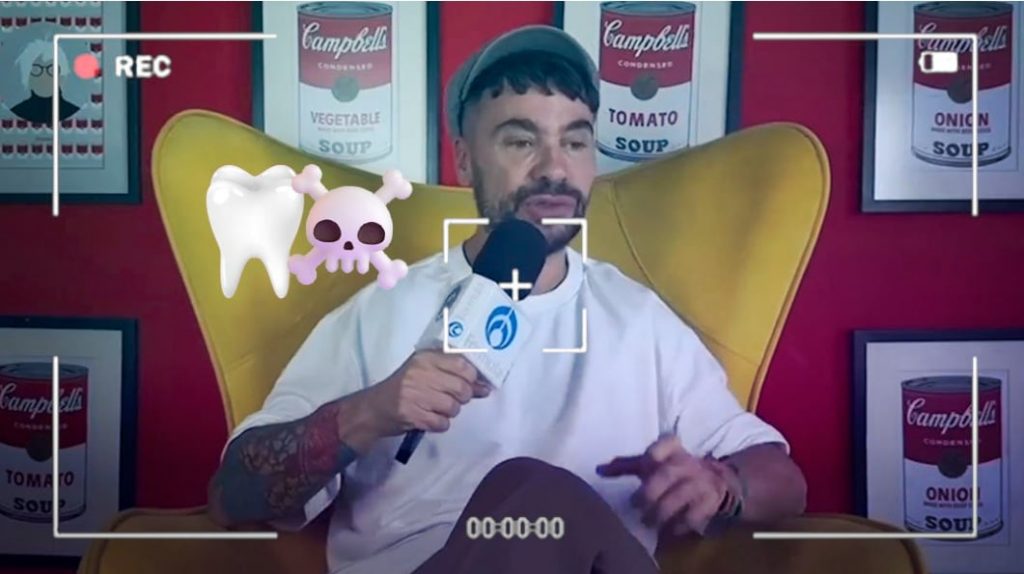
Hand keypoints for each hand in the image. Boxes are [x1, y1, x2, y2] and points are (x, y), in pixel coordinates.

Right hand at [363, 350, 490, 437]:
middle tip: (453, 398)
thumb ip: (453, 374)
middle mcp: (421, 373)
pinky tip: (429, 418)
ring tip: (436, 408)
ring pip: (454, 407)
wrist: (375, 408)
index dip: (472, 377)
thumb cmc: (404, 387)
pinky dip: (440, 424)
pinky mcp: (413, 415)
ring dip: (450, 412)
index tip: (473, 383)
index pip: (462, 364)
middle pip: (461, 388)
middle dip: (463, 397)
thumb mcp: (425, 371)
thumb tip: (485, 386)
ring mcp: (416, 394)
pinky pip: (442, 423)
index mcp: (425, 358)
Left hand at [597, 435, 736, 535]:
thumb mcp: (651, 464)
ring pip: (682, 495)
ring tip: (648, 523)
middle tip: (636, 505)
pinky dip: (681, 524)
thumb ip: (625, 466)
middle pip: (669, 474)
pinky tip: (670, 531)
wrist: (714, 480)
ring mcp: (701, 482)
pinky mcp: (711, 501)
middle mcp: (688, 463)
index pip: (666, 443)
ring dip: (663, 511)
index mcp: (673, 449)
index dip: (656, 452)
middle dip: (651, 491)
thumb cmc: (672, 471)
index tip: (647, 462)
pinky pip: (696, 514)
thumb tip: (598, 470)